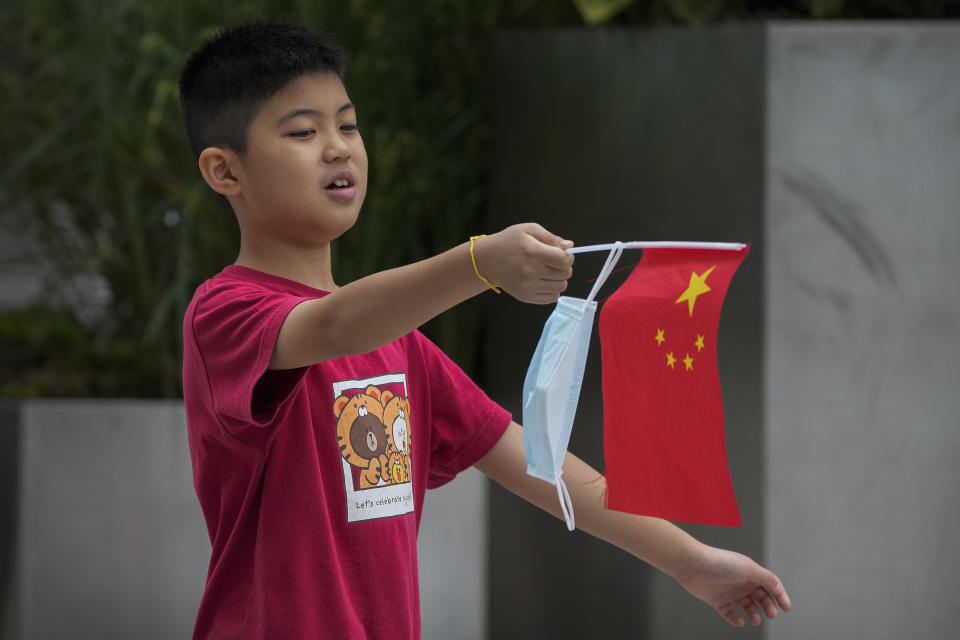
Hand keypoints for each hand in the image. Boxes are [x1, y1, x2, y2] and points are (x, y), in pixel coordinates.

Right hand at [474, 223, 574, 303]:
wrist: (487, 260)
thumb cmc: (509, 242)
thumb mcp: (528, 230)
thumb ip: (551, 237)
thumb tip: (569, 246)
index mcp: (533, 252)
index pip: (564, 261)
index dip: (568, 257)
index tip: (563, 254)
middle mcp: (530, 272)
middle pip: (565, 275)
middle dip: (564, 267)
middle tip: (554, 262)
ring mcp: (528, 287)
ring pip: (561, 287)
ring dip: (559, 279)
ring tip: (547, 271)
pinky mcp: (526, 297)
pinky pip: (552, 298)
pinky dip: (552, 289)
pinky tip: (543, 280)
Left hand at [674, 545, 791, 626]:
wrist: (693, 565)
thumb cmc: (720, 563)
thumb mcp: (749, 569)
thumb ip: (766, 578)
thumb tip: (778, 588)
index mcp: (750, 572)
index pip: (770, 584)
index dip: (780, 596)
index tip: (786, 608)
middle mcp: (741, 581)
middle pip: (761, 597)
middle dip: (768, 606)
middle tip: (771, 615)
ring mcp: (729, 591)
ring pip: (747, 606)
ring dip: (754, 614)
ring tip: (755, 619)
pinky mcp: (717, 600)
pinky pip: (729, 613)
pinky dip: (735, 619)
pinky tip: (739, 621)